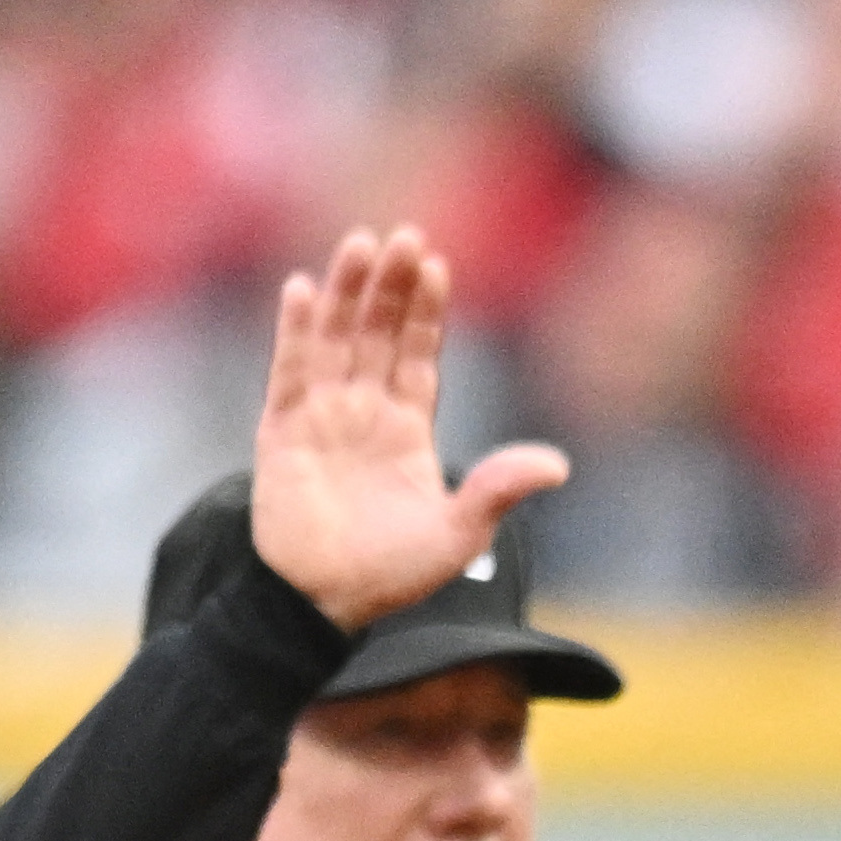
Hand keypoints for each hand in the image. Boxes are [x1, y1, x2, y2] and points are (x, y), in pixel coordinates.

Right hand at [254, 225, 572, 632]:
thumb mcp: (458, 532)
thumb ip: (499, 490)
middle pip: (378, 333)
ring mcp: (322, 416)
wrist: (323, 605)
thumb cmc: (392, 575)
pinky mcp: (282, 431)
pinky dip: (294, 331)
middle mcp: (365, 412)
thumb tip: (558, 465)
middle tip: (405, 235)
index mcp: (408, 428)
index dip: (428, 312)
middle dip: (392, 287)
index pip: (419, 355)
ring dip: (346, 293)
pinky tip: (300, 288)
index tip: (439, 265)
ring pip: (335, 339)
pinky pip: (289, 371)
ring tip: (361, 244)